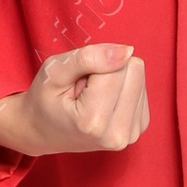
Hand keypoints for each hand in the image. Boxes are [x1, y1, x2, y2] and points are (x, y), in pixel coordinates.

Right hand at [0, 43, 148, 157]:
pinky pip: (142, 88)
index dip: (94, 64)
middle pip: (134, 69)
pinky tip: (103, 102)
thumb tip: (127, 51)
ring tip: (92, 97)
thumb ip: (88, 57)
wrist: (44, 131)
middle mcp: (117, 134)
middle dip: (108, 69)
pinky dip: (122, 88)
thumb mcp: (55, 71)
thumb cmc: (45, 100)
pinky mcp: (138, 128)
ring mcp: (130, 135)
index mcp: (93, 122)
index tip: (77, 83)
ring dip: (115, 79)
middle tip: (85, 89)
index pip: (116, 65)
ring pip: (140, 76)